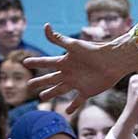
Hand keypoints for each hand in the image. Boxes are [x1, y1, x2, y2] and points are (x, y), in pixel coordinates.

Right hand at [23, 25, 137, 111]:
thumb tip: (45, 26)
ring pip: (60, 90)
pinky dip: (72, 107)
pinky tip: (67, 112)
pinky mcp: (87, 91)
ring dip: (51, 94)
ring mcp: (77, 83)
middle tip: (29, 85)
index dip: (35, 62)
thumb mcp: (74, 45)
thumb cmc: (94, 51)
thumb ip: (58, 39)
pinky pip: (77, 101)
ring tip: (42, 98)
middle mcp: (69, 73)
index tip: (24, 61)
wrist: (113, 61)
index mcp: (64, 62)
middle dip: (39, 82)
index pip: (46, 62)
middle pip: (50, 79)